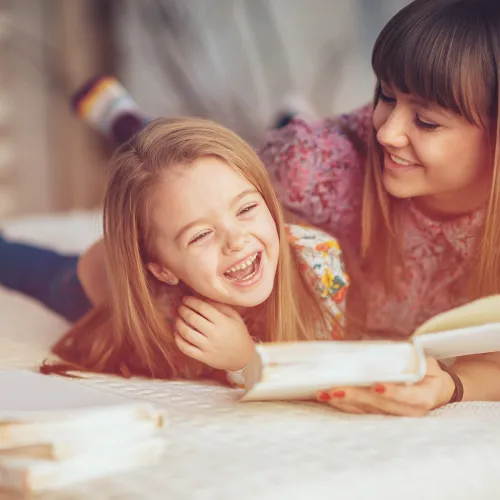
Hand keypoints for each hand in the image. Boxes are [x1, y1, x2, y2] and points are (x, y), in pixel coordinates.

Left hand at [174, 296, 254, 370]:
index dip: (191, 301)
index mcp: (223, 322)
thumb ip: (219, 306)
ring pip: (186, 333)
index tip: (186, 299)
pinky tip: (177, 333)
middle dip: (183, 310)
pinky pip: (186, 348)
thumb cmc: (239, 333)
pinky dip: (178, 340)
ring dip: (178, 323)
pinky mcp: (204, 358)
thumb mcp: (234, 317)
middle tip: (180, 307)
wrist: (243, 357)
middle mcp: (215, 334)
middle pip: (192, 318)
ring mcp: (208, 347)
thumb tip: (201, 297)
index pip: (203, 307)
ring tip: (177, 318)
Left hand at [315, 357, 455, 415]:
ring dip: (344, 402)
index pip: (408, 397)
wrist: (434, 388)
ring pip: (366, 411)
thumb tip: (369, 348)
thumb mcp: (421, 360)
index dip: (392, 393)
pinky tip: (327, 398)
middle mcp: (410, 412)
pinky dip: (343, 404)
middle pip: (380, 407)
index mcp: (425, 397)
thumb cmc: (425, 369)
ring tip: (325, 393)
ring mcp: (394, 417)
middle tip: (336, 389)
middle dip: (356, 397)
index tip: (376, 386)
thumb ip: (402, 356)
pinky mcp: (380, 416)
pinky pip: (360, 412)